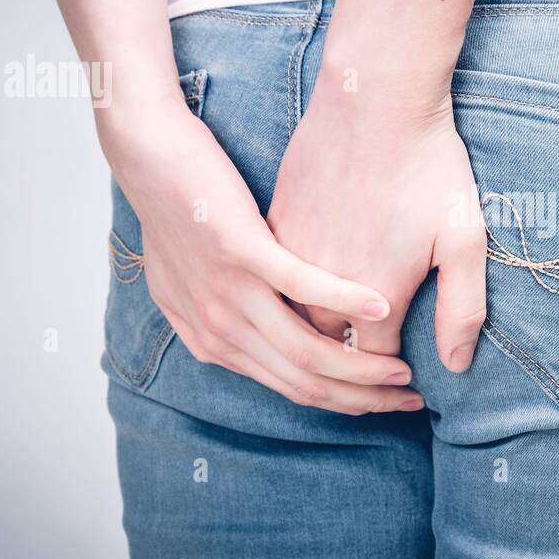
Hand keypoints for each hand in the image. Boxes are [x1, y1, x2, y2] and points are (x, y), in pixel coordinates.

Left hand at [98, 91, 424, 414]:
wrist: (149, 155)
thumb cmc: (177, 209)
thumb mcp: (185, 282)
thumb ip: (220, 318)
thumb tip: (251, 341)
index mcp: (213, 341)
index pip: (291, 389)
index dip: (342, 403)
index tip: (382, 400)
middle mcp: (221, 329)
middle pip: (306, 382)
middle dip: (363, 398)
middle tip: (409, 399)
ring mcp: (231, 293)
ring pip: (309, 351)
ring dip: (364, 365)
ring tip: (406, 367)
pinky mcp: (243, 252)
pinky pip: (305, 289)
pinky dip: (348, 301)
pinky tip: (382, 304)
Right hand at [266, 59, 486, 373]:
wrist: (376, 100)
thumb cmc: (429, 166)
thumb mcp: (465, 240)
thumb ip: (462, 308)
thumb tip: (456, 364)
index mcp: (374, 294)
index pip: (373, 361)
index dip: (389, 376)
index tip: (403, 381)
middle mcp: (326, 284)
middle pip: (329, 346)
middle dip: (350, 364)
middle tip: (375, 369)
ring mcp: (294, 253)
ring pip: (297, 314)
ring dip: (316, 330)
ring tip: (342, 336)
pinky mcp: (276, 224)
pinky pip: (279, 276)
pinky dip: (294, 289)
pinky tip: (311, 289)